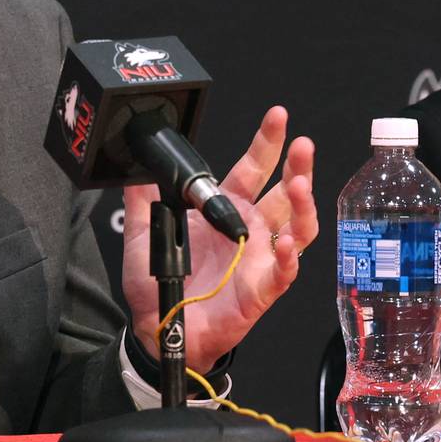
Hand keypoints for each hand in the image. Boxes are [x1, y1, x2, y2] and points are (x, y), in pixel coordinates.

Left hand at [121, 106, 315, 371]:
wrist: (159, 325)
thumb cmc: (159, 282)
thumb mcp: (144, 232)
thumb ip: (142, 198)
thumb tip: (137, 165)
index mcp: (224, 210)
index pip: (252, 168)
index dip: (266, 143)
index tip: (278, 116)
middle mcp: (248, 230)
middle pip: (283, 193)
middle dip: (297, 167)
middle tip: (303, 145)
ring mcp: (259, 259)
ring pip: (296, 227)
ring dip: (302, 206)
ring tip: (299, 185)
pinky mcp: (261, 290)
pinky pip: (283, 272)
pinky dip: (288, 257)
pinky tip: (285, 242)